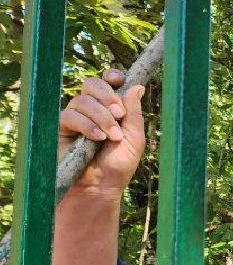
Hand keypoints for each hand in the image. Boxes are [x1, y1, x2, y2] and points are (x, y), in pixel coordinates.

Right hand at [59, 69, 145, 198]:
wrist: (99, 188)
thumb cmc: (118, 165)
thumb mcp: (134, 139)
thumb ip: (134, 113)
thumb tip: (137, 85)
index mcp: (111, 109)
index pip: (107, 82)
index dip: (111, 77)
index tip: (119, 80)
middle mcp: (92, 110)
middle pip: (92, 84)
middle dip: (107, 96)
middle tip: (119, 115)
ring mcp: (76, 118)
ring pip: (82, 100)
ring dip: (101, 117)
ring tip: (111, 137)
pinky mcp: (62, 129)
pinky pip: (70, 116)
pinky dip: (87, 125)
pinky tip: (97, 139)